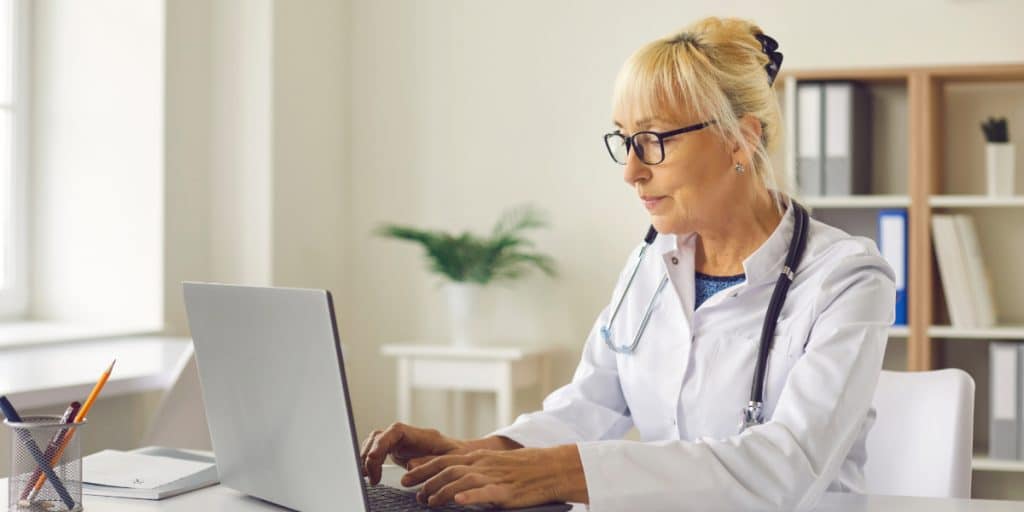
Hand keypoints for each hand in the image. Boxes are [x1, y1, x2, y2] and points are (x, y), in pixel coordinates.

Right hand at [359, 422, 466, 484]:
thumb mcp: (450, 460)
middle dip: (370, 454)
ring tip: (368, 476)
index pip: (394, 431)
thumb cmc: (459, 457)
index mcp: (419, 434)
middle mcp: (406, 436)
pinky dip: (370, 462)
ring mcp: (400, 443)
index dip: (381, 443)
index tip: (373, 459)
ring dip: (367, 458)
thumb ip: (430, 461)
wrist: (462, 456)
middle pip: (379, 437)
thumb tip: (410, 465)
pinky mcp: (396, 452)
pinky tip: (369, 475)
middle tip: (370, 475)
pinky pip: (378, 452)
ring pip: (375, 443)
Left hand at [399, 445, 588, 507]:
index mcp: (478, 457)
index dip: (422, 467)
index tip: (406, 475)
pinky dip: (469, 497)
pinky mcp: (505, 491)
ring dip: (441, 491)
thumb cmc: (523, 468)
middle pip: (446, 469)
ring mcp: (493, 476)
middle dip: (425, 480)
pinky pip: (484, 493)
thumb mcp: (494, 463)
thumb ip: (474, 468)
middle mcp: (482, 464)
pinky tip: (458, 502)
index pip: (443, 459)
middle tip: (410, 491)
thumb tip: (452, 477)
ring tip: (428, 502)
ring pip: (460, 480)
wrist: (550, 468)